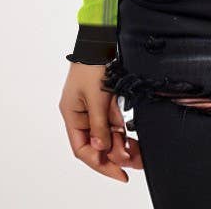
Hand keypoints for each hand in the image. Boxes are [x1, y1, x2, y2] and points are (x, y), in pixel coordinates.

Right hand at [60, 62, 144, 180]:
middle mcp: (81, 114)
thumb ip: (99, 123)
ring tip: (138, 155)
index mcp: (71, 115)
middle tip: (135, 164)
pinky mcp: (105, 98)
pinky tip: (132, 138)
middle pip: (97, 143)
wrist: (100, 37)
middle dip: (115, 155)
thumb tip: (102, 148)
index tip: (119, 173)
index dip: (100, 163)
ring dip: (121, 143)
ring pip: (107, 133)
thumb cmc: (92, 64)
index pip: (83, 149)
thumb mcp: (96, 96)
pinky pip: (113, 119)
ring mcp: (93, 106)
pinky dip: (121, 128)